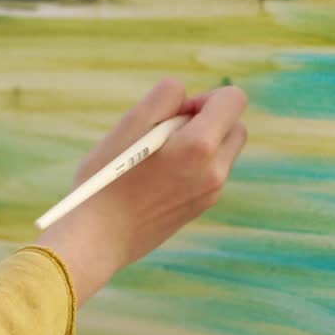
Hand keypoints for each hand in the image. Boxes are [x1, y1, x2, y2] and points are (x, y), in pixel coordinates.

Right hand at [35, 78, 247, 304]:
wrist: (98, 238)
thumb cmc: (107, 178)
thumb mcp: (131, 123)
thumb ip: (165, 96)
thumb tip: (187, 98)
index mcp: (200, 145)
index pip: (234, 99)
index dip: (205, 97)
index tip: (177, 112)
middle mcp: (215, 171)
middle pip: (236, 126)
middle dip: (208, 120)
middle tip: (167, 132)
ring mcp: (211, 192)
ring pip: (223, 151)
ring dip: (200, 143)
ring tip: (160, 156)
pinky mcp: (201, 207)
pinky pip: (210, 173)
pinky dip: (193, 166)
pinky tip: (158, 177)